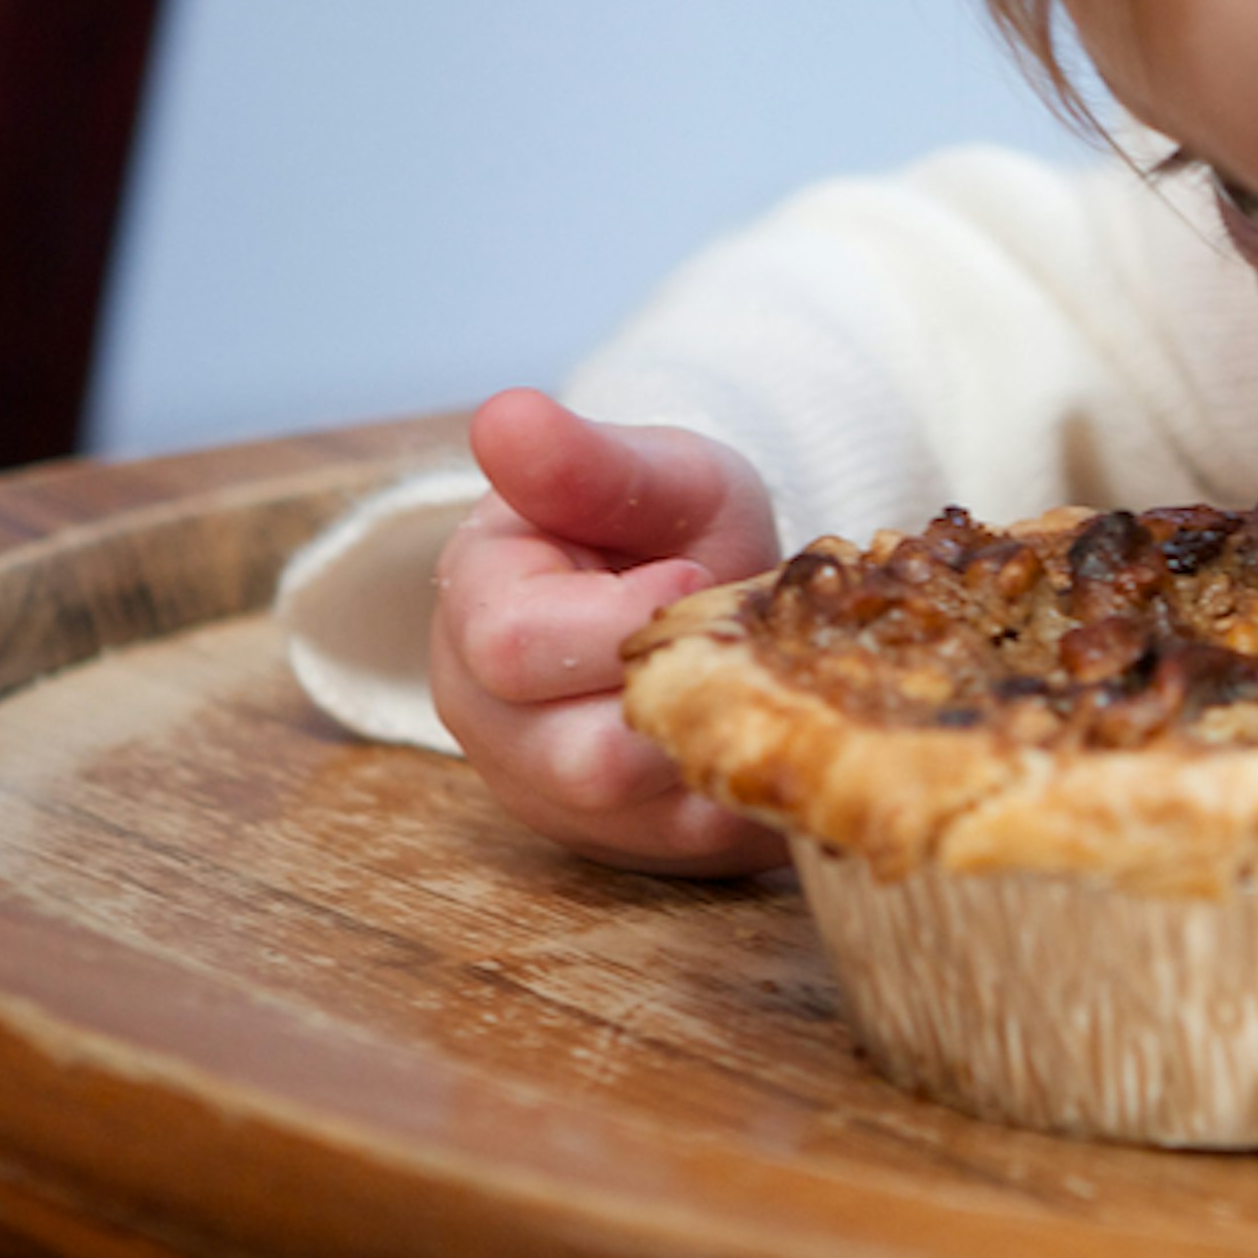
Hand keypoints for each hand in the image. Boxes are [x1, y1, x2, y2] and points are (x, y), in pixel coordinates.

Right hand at [430, 388, 788, 874]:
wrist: (711, 590)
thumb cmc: (667, 527)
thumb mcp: (650, 473)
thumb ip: (587, 460)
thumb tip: (503, 416)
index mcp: (475, 615)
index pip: (516, 650)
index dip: (622, 615)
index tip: (692, 573)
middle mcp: (497, 722)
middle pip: (581, 760)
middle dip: (681, 691)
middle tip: (733, 632)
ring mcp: (559, 793)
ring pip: (648, 814)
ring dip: (721, 738)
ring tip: (757, 670)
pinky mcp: (637, 841)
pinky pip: (704, 840)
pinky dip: (755, 781)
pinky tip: (782, 724)